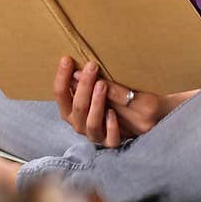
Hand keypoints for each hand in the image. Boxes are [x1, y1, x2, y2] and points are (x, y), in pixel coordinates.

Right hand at [54, 57, 173, 146]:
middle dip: (83, 86)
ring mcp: (96, 135)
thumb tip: (79, 64)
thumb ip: (88, 80)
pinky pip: (110, 139)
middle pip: (77, 107)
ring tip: (103, 85)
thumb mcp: (100, 86)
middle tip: (92, 66)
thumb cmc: (112, 98)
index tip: (67, 59)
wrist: (139, 117)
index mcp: (72, 110)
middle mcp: (80, 124)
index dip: (62, 77)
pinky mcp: (112, 142)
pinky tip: (113, 113)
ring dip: (96, 103)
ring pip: (91, 123)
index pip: (61, 94)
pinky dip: (111, 126)